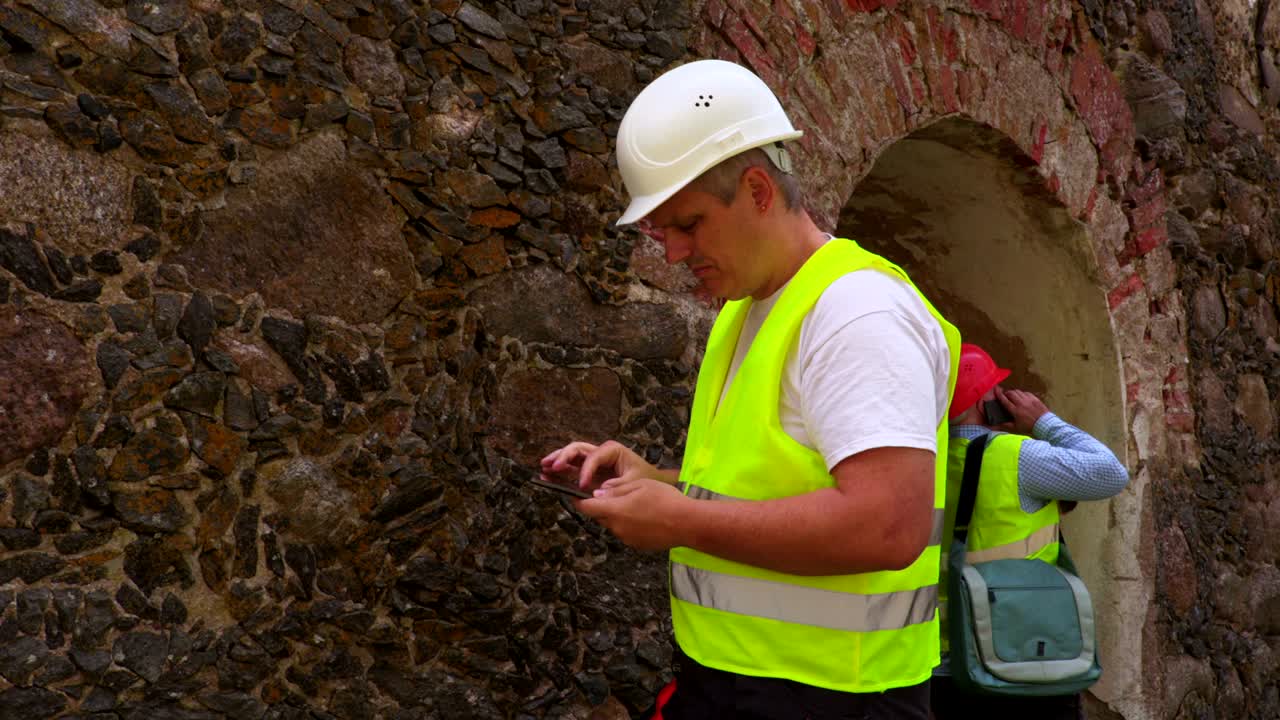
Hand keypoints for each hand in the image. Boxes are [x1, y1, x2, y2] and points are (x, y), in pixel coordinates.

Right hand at [540, 440, 659, 491]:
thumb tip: (597, 492)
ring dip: (557, 460)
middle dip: (563, 456)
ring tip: (543, 467)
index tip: (582, 485)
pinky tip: (547, 475)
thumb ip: (617, 487)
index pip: (593, 457)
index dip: (586, 470)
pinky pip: (572, 469)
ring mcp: (593, 462)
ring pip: (571, 456)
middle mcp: (600, 453)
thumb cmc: (644, 478)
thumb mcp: (635, 481)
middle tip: (552, 466)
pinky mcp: (589, 472)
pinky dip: (560, 471)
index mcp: (612, 450)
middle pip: (577, 449)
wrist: (651, 481)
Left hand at [574, 477, 689, 550]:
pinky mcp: (636, 545)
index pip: (586, 507)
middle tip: (616, 495)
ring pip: (614, 524)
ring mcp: (626, 538)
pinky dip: (630, 525)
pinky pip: (626, 532)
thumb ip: (615, 490)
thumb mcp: (639, 485)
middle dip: (603, 507)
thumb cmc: (665, 499)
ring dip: (618, 516)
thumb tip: (598, 494)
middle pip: (600, 516)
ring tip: (637, 506)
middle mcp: (616, 527)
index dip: (578, 500)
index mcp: (614, 510)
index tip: (576, 494)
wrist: (687, 523)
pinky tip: (645, 517)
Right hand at [993, 386, 1048, 435]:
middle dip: (1006, 393)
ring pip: (1018, 391)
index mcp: (1015, 411)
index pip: (1005, 400)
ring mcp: (1028, 400)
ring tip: (1013, 396)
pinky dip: (1022, 394)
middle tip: (1005, 395)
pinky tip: (1022, 397)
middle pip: (1011, 393)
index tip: (995, 390)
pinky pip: (1026, 392)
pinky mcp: (1035, 398)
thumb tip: (992, 427)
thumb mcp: (1015, 428)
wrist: (1044, 424)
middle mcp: (1021, 403)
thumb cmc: (1029, 427)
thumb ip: (1004, 426)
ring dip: (1014, 392)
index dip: (999, 394)